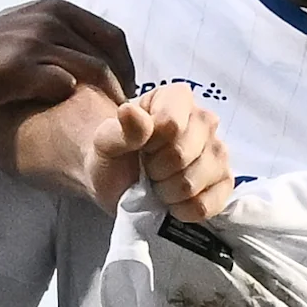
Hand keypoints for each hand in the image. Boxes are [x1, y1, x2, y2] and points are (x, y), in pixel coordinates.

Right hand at [0, 0, 133, 116]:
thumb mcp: (25, 28)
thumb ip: (58, 33)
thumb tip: (94, 51)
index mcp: (55, 8)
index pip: (112, 35)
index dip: (126, 66)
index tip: (126, 91)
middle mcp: (48, 18)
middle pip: (107, 54)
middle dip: (121, 86)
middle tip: (120, 112)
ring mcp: (34, 41)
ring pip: (91, 70)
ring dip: (102, 98)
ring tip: (104, 121)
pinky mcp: (19, 67)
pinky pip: (63, 85)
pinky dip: (70, 102)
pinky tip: (68, 118)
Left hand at [0, 84, 234, 217]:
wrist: (89, 173)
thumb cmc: (83, 147)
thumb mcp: (89, 133)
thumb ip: (115, 128)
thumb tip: (130, 119)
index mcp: (170, 100)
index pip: (182, 112)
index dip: (162, 135)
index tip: (139, 151)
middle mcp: (194, 119)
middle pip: (204, 140)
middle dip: (170, 165)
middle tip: (144, 175)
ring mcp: (207, 150)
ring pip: (216, 166)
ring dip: (181, 186)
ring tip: (155, 190)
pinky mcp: (212, 180)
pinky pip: (223, 193)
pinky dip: (199, 204)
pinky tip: (174, 207)